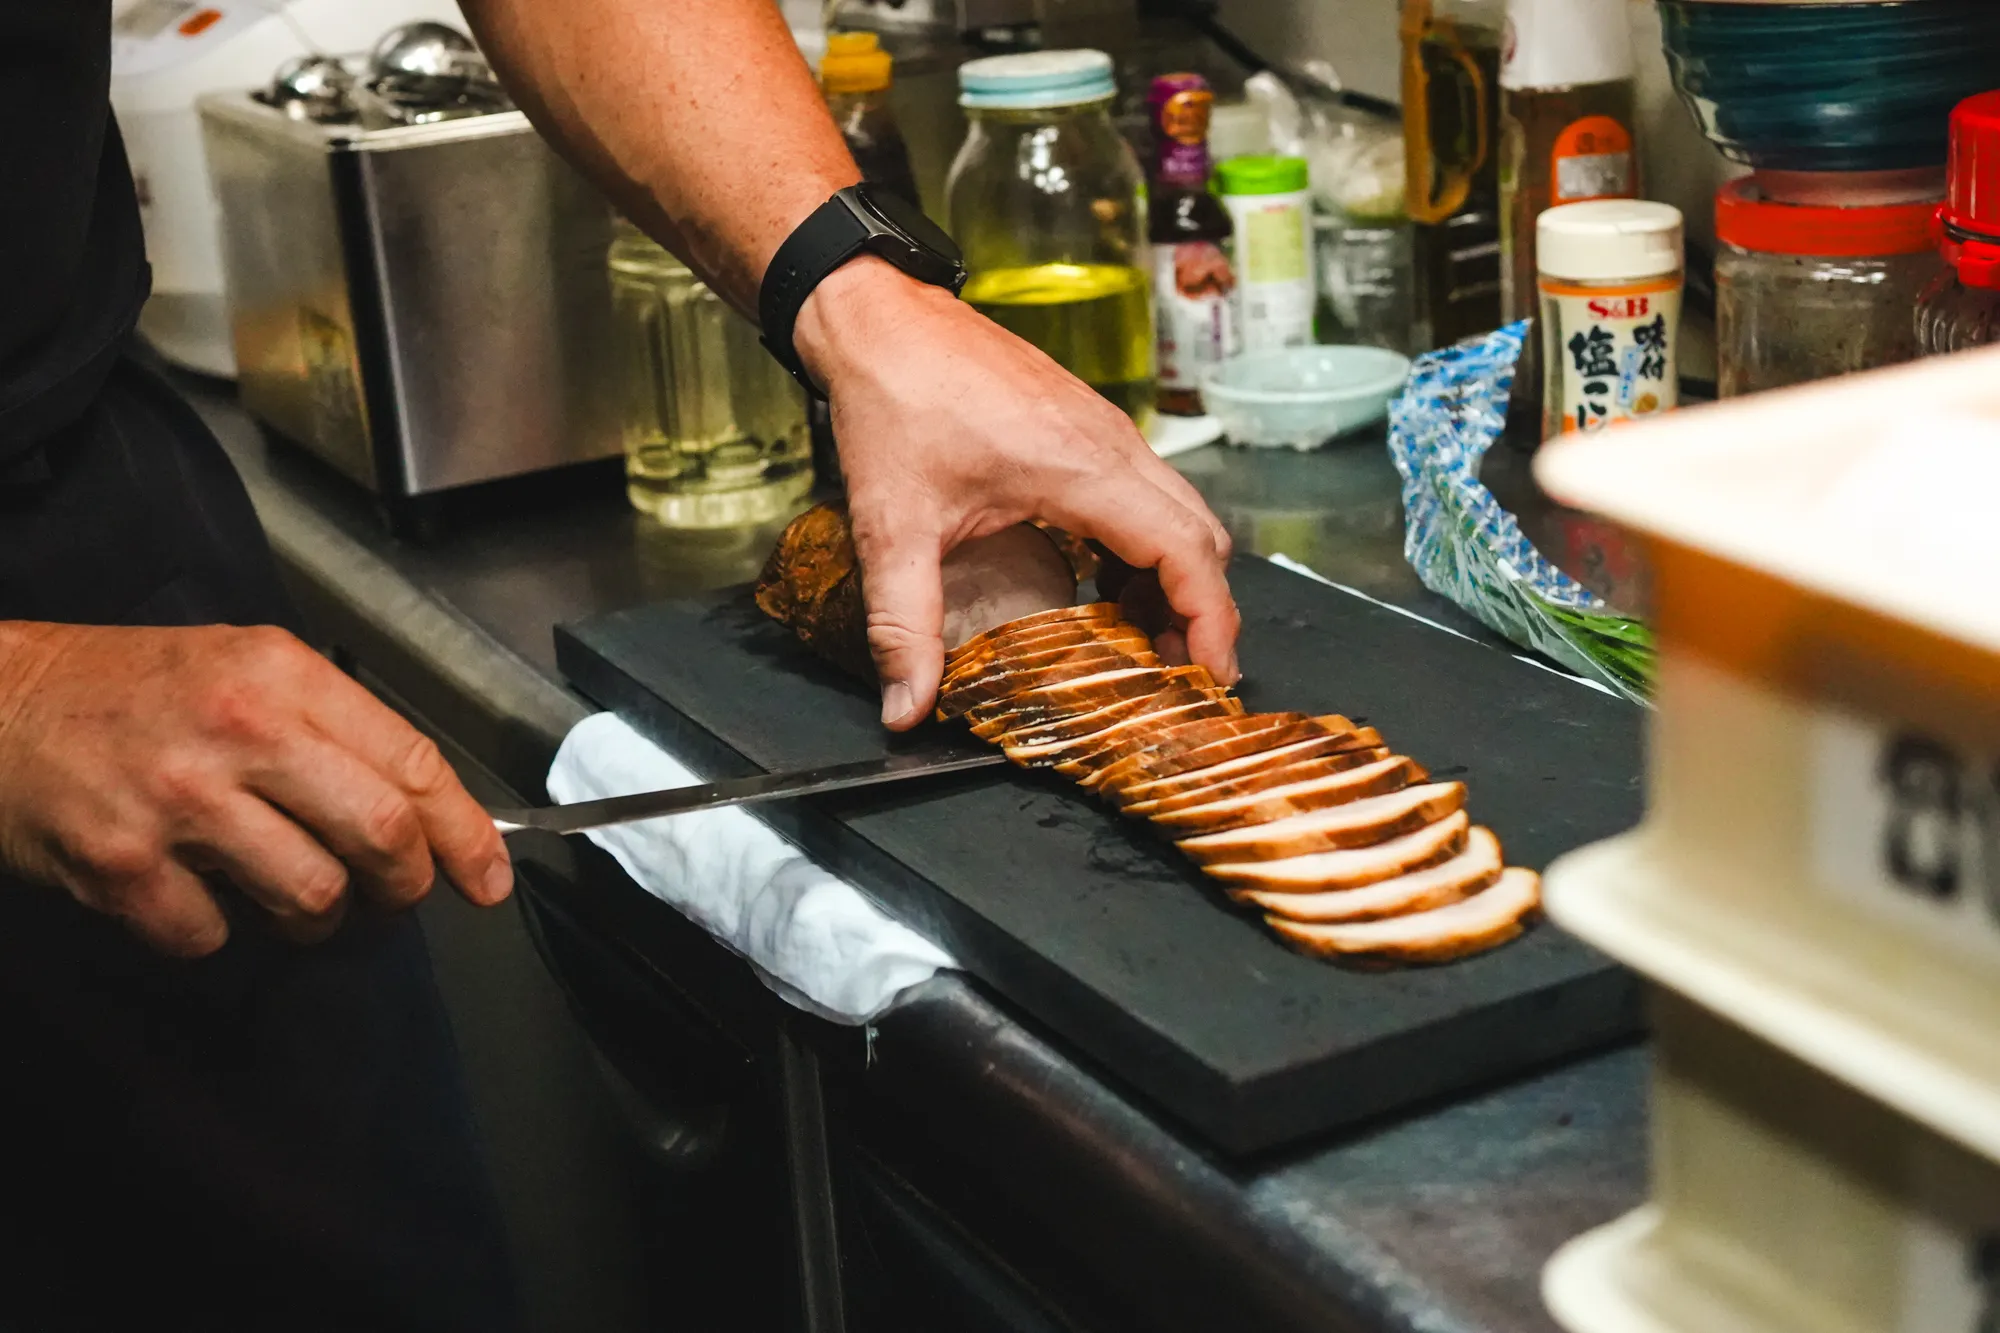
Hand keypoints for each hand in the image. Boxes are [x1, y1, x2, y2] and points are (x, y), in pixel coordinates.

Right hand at [0, 622, 512, 956]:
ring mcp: (179, 800)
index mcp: (283, 675)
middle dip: (404, 887)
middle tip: (393, 899)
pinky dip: (214, 931)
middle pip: (380, 836)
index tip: (491, 879)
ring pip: (312, 898)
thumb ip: (332, 730)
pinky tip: (191, 891)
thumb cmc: (128, 690)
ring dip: (315, 918)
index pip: (413, 763)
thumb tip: (423, 810)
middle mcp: (240, 731)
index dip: (466, 834)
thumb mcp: (243, 669)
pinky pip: (213, 936)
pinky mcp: (123, 864)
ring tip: (287, 893)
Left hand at [794, 258, 1239, 729]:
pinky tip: (1106, 589)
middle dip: (1203, 612)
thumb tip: (908, 706)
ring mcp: (1105, 432)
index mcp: (1082, 467)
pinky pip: (1148, 496)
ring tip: (1144, 645)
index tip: (1210, 675)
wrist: (880, 316)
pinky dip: (1149, 550)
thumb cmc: (895, 397)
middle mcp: (1111, 445)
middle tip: (1178, 677)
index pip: (1185, 552)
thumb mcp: (893, 527)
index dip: (1210, 621)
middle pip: (1200, 538)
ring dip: (1176, 581)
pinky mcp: (1087, 429)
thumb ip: (902, 626)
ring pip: (1180, 516)